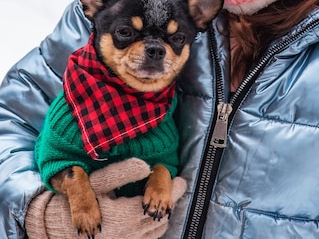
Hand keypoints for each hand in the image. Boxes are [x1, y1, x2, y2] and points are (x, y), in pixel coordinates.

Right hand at [25, 158, 186, 238]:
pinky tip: (150, 214)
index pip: (157, 205)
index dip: (171, 192)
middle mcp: (129, 234)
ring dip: (162, 216)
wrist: (57, 225)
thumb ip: (121, 172)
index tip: (182, 180)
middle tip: (178, 187)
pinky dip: (152, 227)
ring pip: (154, 232)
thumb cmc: (77, 198)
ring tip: (166, 199)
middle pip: (159, 220)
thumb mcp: (98, 181)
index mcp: (125, 217)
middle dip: (169, 203)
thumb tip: (146, 165)